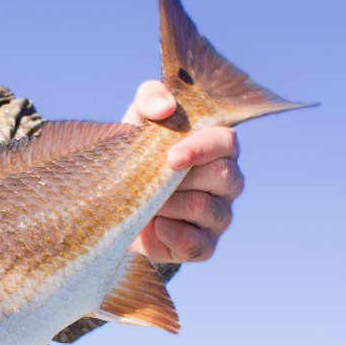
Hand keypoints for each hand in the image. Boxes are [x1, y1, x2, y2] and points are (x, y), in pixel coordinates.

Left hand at [122, 80, 244, 263]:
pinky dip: (169, 235)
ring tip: (148, 202)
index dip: (201, 148)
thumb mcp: (138, 121)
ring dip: (169, 205)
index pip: (227, 142)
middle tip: (150, 180)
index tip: (170, 156)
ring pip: (206, 209)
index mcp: (218, 147)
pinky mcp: (205, 246)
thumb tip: (166, 106)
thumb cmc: (137, 154)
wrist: (117, 204)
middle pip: (222, 176)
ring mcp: (220, 216)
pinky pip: (196, 245)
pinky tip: (154, 226)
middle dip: (179, 179)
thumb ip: (151, 98)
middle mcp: (228, 181)